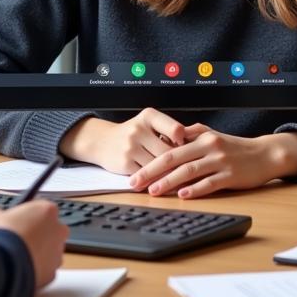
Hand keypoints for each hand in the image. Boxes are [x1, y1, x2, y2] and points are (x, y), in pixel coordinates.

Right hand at [0, 199, 67, 288]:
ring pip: (50, 252)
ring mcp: (57, 253)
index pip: (42, 209)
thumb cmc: (0, 238)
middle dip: (38, 234)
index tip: (17, 222)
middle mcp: (58, 230)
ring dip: (38, 254)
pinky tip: (20, 271)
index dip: (28, 216)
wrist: (1, 267)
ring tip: (18, 258)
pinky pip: (45, 270)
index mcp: (47, 210)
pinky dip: (35, 271)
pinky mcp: (52, 274)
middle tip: (20, 240)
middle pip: (51, 230)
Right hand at [59, 109, 188, 174]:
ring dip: (169, 173)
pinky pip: (147, 175)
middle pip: (169, 152)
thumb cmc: (133, 133)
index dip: (187, 142)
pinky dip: (156, 179)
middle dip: (179, 162)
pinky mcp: (125, 163)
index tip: (192, 149)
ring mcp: (130, 147)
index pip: (176, 129)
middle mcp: (138, 129)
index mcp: (148, 116)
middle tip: (191, 170)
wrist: (102, 141)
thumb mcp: (148, 123)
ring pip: (159, 165)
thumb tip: (193, 145)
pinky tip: (162, 181)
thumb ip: (168, 130)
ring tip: (179, 177)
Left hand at [128, 126, 296, 198]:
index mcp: (202, 137)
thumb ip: (192, 134)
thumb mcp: (213, 134)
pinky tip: (183, 195)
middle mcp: (209, 147)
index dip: (151, 161)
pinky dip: (195, 189)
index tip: (135, 172)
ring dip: (169, 182)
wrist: (265, 154)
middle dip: (152, 172)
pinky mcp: (230, 175)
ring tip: (153, 191)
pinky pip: (209, 183)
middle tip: (135, 183)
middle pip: (174, 159)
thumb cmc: (236, 147)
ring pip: (189, 171)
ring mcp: (220, 161)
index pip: (170, 149)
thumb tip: (171, 138)